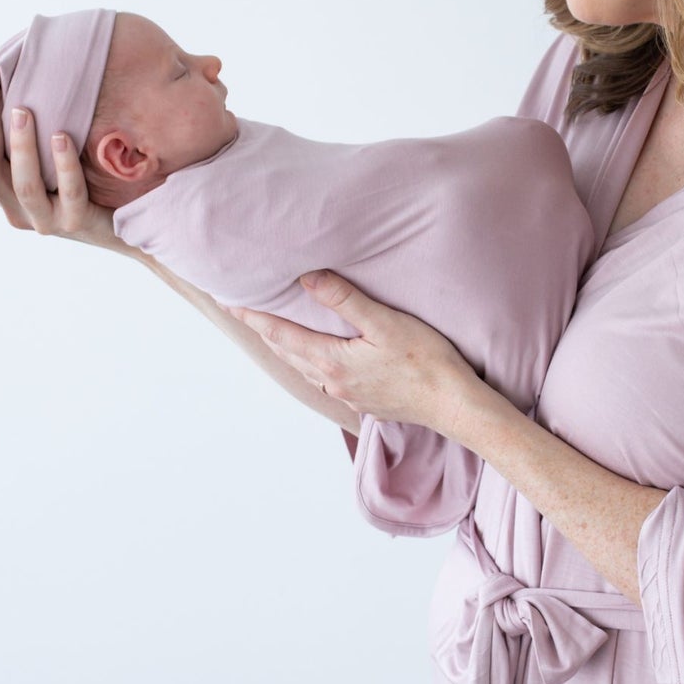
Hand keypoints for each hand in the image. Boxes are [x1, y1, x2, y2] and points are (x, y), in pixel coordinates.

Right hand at [0, 95, 126, 253]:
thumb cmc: (91, 188)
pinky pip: (69, 192)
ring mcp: (47, 222)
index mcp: (10, 198)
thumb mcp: (55, 166)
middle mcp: (22, 213)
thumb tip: (23, 96)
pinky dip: (64, 164)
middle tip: (2, 95)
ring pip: (26, 186)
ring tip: (24, 113)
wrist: (128, 227)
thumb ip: (36, 146)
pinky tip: (62, 138)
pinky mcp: (75, 224)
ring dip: (23, 147)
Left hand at [228, 271, 484, 433]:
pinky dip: (307, 360)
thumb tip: (306, 278)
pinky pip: (321, 377)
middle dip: (263, 330)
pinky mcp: (363, 400)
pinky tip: (315, 355)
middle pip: (286, 352)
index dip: (253, 317)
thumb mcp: (386, 323)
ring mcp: (346, 394)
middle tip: (242, 311)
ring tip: (271, 329)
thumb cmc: (426, 362)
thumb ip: (345, 300)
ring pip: (302, 367)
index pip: (280, 334)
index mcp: (331, 361)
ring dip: (284, 347)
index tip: (230, 302)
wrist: (453, 405)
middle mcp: (332, 382)